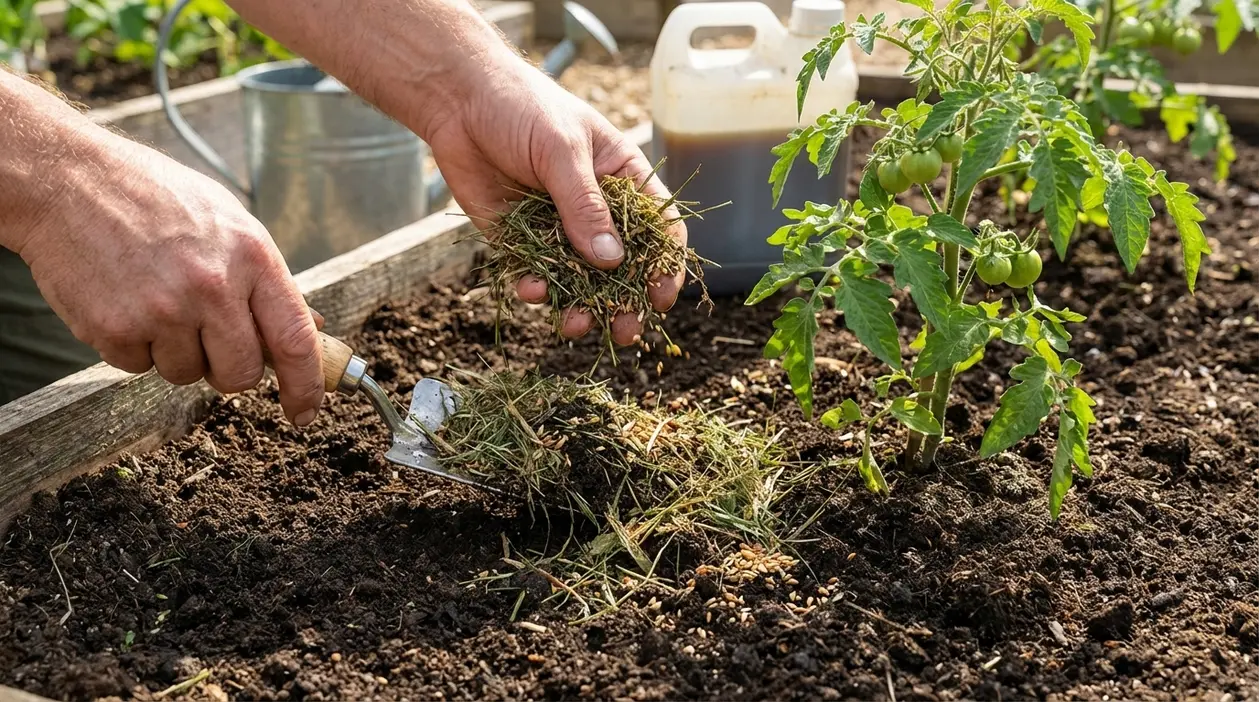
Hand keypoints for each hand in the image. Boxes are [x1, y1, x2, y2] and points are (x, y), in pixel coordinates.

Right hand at [18, 134, 326, 425]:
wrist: (70, 179)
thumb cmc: (156, 197)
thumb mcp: (229, 221)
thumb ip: (268, 280)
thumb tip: (311, 328)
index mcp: (252, 258)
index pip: (296, 341)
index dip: (305, 386)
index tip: (304, 412)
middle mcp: (212, 288)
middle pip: (241, 374)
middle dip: (229, 369)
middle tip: (208, 337)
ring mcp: (162, 311)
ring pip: (187, 375)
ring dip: (175, 352)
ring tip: (156, 299)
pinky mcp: (115, 329)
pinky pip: (138, 368)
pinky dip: (133, 346)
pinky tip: (125, 300)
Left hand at [424, 58, 687, 346]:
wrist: (456, 101)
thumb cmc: (522, 107)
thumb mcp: (561, 151)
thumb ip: (585, 206)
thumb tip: (611, 262)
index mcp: (622, 178)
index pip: (658, 228)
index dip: (665, 265)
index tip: (661, 298)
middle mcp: (595, 208)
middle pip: (622, 266)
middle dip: (625, 302)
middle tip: (624, 333)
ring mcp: (559, 227)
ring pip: (580, 279)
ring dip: (581, 306)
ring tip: (573, 324)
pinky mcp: (521, 240)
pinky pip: (537, 275)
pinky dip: (537, 289)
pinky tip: (530, 289)